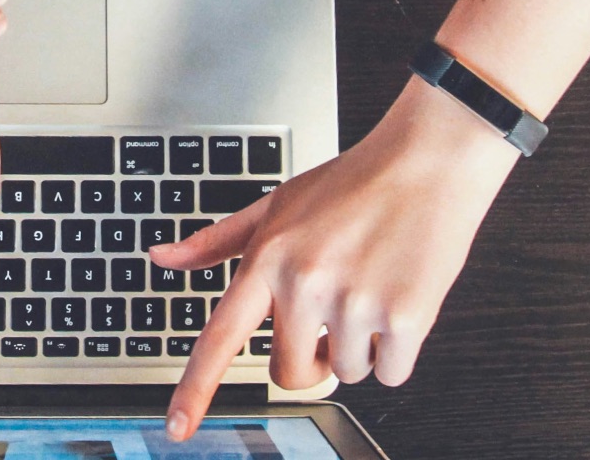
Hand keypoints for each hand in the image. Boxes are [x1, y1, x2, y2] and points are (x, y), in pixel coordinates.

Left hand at [152, 78, 519, 439]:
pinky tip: (399, 298)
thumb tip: (162, 258)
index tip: (178, 428)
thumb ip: (217, 241)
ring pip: (346, 372)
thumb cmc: (352, 183)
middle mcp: (305, 284)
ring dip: (360, 346)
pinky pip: (391, 373)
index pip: (221, 337)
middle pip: (290, 373)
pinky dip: (398, 350)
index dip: (196, 388)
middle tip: (331, 315)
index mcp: (268, 259)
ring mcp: (355, 302)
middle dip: (311, 358)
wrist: (428, 161)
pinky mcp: (406, 316)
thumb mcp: (276, 203)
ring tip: (370, 287)